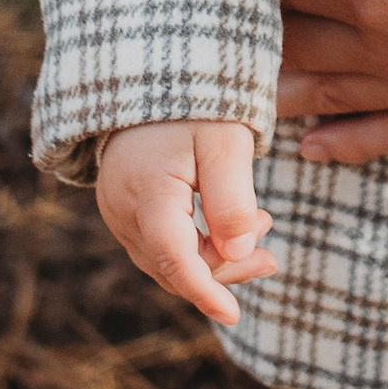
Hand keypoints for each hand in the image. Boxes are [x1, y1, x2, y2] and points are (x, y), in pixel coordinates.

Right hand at [95, 120, 276, 326]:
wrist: (149, 73)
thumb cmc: (194, 106)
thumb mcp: (225, 143)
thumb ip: (233, 200)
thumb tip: (239, 255)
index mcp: (146, 195)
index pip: (175, 261)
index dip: (205, 292)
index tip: (233, 314)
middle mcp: (122, 210)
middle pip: (172, 265)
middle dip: (223, 272)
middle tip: (271, 260)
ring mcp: (117, 210)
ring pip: (164, 257)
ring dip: (211, 259)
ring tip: (261, 243)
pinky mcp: (122, 205)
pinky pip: (156, 241)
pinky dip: (192, 245)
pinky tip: (228, 231)